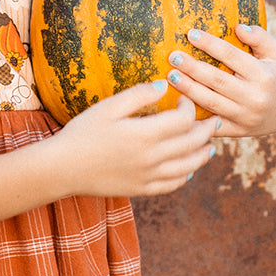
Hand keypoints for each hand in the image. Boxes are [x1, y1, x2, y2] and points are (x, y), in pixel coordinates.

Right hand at [53, 82, 218, 198]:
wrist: (62, 168)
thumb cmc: (82, 133)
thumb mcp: (107, 107)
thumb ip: (138, 95)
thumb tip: (164, 85)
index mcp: (144, 134)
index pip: (183, 120)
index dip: (189, 107)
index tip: (185, 99)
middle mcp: (151, 158)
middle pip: (192, 143)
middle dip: (206, 130)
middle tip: (213, 121)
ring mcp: (148, 177)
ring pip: (188, 167)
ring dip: (203, 155)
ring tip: (210, 148)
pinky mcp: (141, 190)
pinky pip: (172, 185)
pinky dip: (185, 176)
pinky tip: (188, 170)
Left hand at [165, 23, 275, 136]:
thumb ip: (260, 38)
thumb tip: (238, 28)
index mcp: (263, 75)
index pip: (232, 56)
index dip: (210, 44)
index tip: (191, 34)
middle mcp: (254, 97)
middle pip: (217, 80)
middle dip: (192, 68)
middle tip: (173, 57)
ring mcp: (244, 116)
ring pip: (210, 102)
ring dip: (188, 89)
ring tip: (171, 76)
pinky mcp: (236, 131)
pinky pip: (211, 125)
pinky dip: (194, 117)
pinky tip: (177, 106)